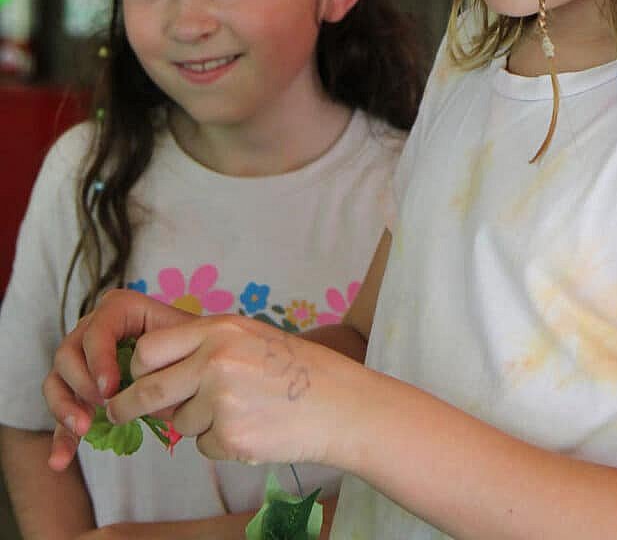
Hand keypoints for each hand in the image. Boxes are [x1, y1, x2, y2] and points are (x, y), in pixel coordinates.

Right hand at [44, 288, 195, 469]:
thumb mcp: (186, 340)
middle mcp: (94, 329)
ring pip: (57, 379)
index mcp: (121, 310)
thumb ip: (167, 354)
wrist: (196, 359)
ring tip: (85, 428)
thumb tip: (147, 387)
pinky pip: (63, 410)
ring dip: (64, 407)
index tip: (111, 388)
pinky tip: (60, 460)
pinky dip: (60, 436)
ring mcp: (83, 359)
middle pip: (68, 352)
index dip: (98, 358)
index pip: (97, 328)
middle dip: (82, 383)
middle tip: (104, 405)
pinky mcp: (79, 389)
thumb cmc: (192, 344)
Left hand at [107, 313, 349, 466]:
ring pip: (179, 422)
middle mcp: (216, 360)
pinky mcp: (230, 436)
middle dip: (128, 407)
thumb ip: (206, 349)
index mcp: (221, 329)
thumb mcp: (251, 338)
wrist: (340, 403)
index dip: (137, 369)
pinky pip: (203, 446)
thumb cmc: (297, 369)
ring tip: (242, 410)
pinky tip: (253, 428)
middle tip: (119, 414)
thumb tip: (155, 375)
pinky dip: (221, 443)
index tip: (131, 381)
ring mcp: (222, 400)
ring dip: (198, 424)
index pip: (150, 349)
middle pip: (148, 390)